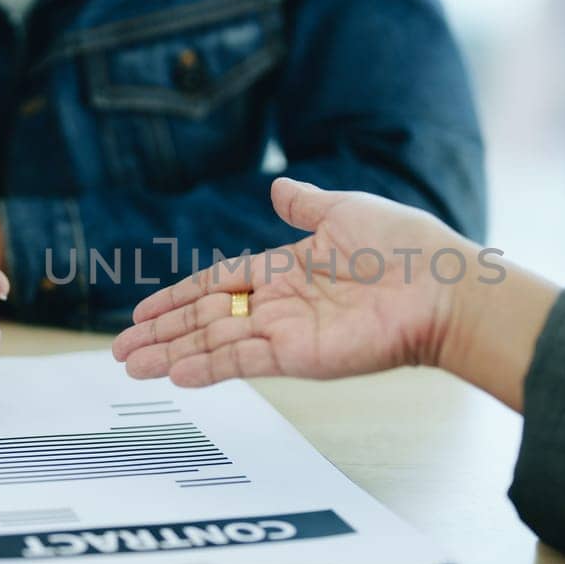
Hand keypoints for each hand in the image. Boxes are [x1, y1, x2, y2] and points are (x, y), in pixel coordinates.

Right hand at [111, 178, 473, 384]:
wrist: (444, 288)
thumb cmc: (406, 247)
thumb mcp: (346, 211)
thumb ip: (306, 206)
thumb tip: (279, 188)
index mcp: (286, 268)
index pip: (218, 283)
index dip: (178, 297)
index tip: (144, 312)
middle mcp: (281, 304)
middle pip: (206, 318)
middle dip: (162, 333)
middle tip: (120, 350)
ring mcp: (288, 333)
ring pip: (215, 343)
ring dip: (172, 355)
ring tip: (131, 366)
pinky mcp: (301, 357)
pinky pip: (244, 361)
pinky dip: (208, 368)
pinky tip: (176, 374)